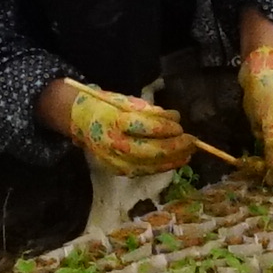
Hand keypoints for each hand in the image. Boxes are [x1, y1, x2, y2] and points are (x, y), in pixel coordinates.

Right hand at [49, 79, 197, 178]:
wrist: (81, 121)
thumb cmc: (108, 107)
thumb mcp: (128, 101)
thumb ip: (151, 111)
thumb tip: (174, 118)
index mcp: (116, 121)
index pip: (146, 127)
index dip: (166, 127)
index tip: (179, 124)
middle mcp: (114, 143)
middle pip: (150, 151)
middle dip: (175, 147)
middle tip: (192, 141)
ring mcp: (115, 160)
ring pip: (149, 165)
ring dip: (172, 160)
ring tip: (188, 154)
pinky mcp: (117, 170)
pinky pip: (143, 171)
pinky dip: (161, 167)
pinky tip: (174, 161)